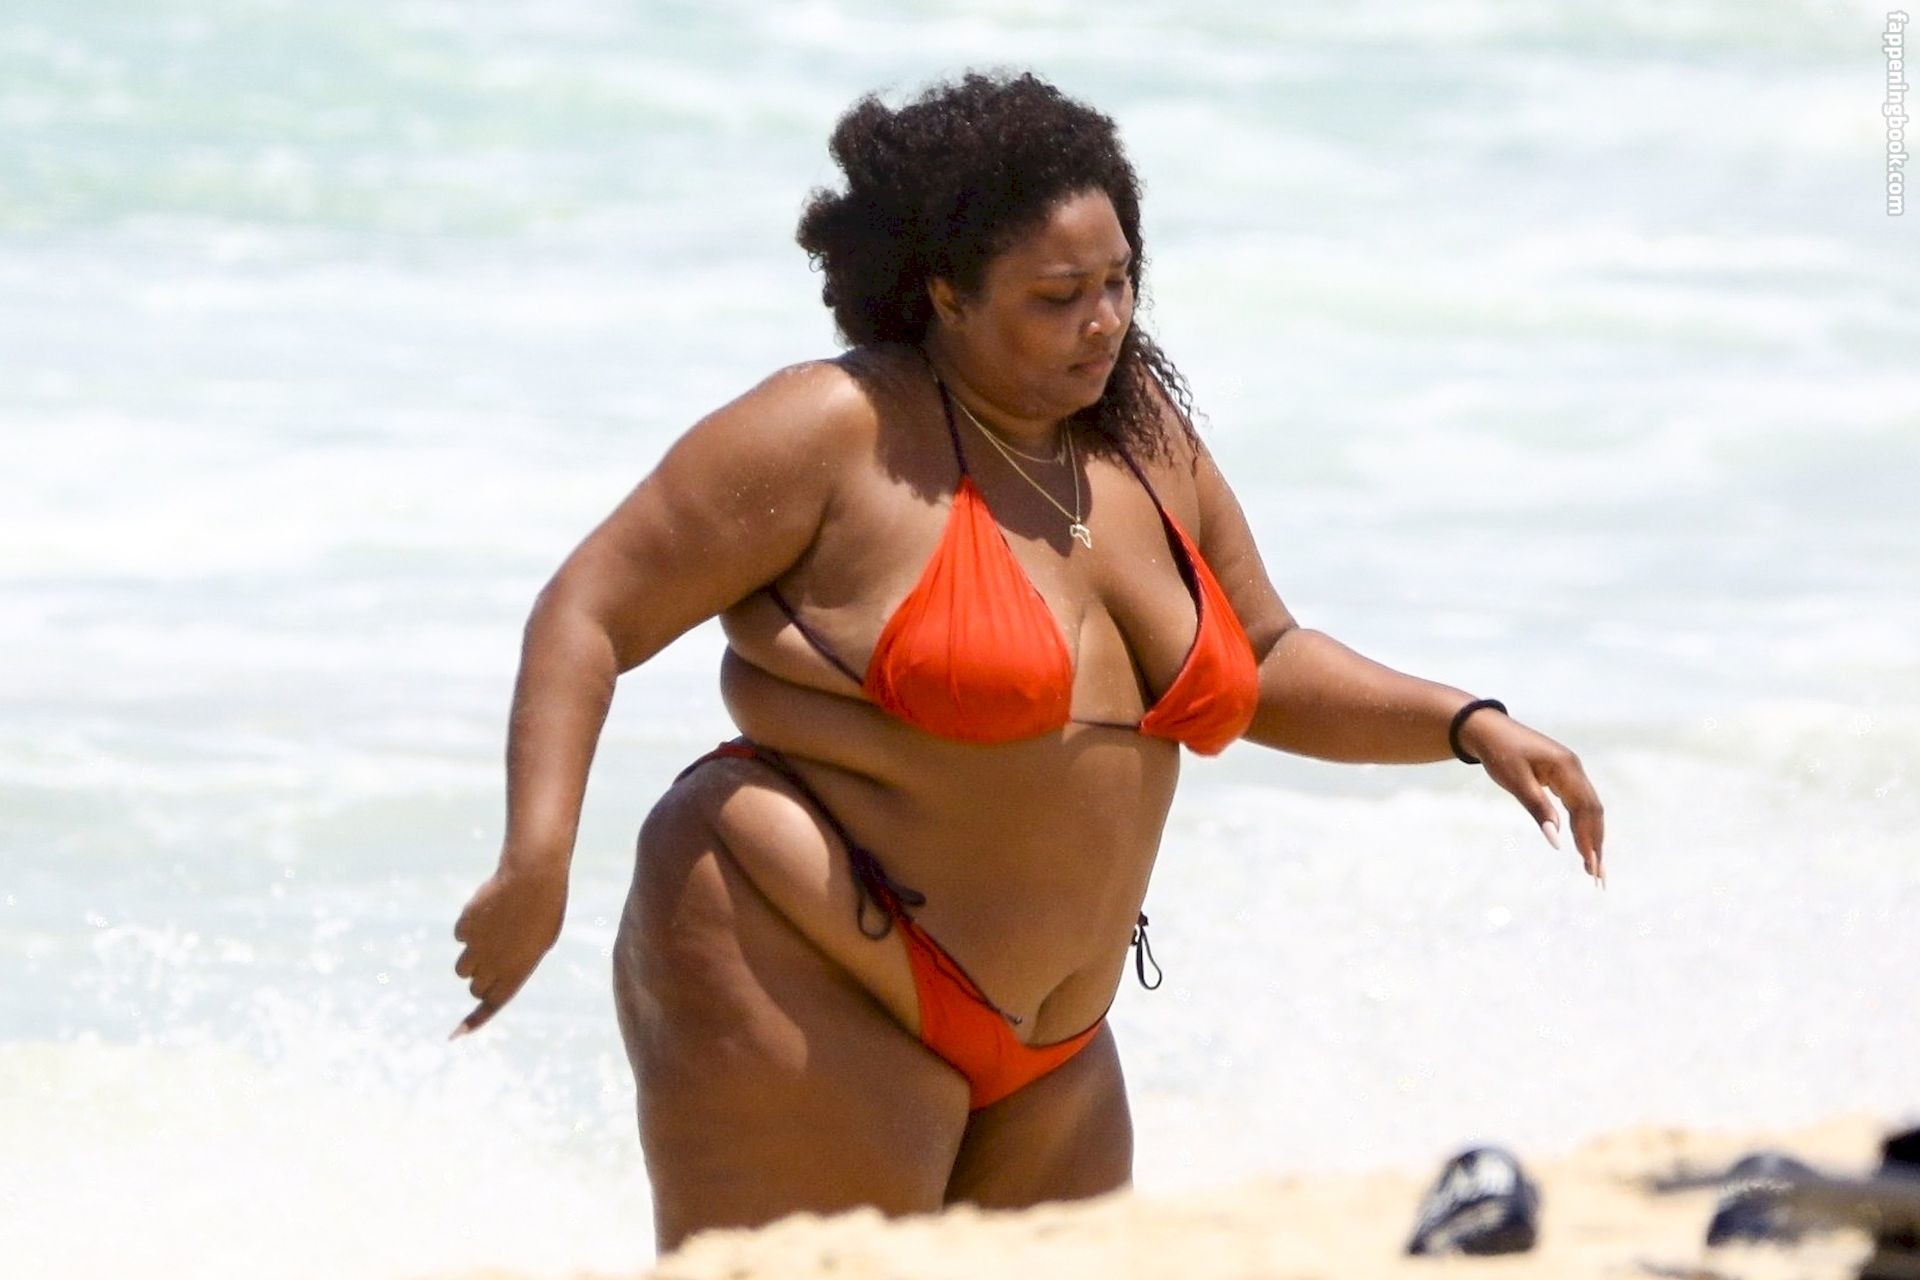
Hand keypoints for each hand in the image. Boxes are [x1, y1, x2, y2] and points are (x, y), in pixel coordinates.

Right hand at [449, 858, 567, 1038]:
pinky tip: (487, 912)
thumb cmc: (545, 909)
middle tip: (494, 959)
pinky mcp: (465, 928)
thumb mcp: (539, 941)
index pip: (491, 1005)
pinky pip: (460, 936)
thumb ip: (515, 962)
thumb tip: (491, 971)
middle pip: (474, 987)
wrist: (532, 878)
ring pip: (462, 968)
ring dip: (472, 957)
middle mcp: (494, 966)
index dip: (474, 1021)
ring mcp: (477, 948)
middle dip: (480, 978)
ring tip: (492, 935)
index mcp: (518, 972)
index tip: (455, 1035)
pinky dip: (469, 929)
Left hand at [1457, 710, 1606, 884]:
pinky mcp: (1563, 775)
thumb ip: (1538, 810)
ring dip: (1592, 835)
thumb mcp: (1516, 782)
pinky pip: (1579, 803)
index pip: (1585, 809)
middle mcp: (1575, 769)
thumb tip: (1556, 840)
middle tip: (1597, 875)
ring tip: (1592, 865)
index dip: (1588, 837)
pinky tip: (1582, 841)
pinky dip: (1582, 824)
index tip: (1590, 864)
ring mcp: (1571, 771)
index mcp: (1567, 768)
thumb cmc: (1499, 753)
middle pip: (1593, 810)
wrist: (1487, 729)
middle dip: (1596, 842)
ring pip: (1589, 808)